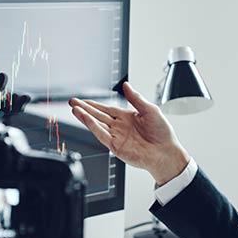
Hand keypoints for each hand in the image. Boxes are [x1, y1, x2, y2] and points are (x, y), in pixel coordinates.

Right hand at [69, 82, 190, 184]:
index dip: (94, 104)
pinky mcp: (116, 146)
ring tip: (74, 108)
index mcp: (127, 117)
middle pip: (98, 116)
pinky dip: (92, 126)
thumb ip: (136, 98)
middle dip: (85, 108)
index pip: (106, 109)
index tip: (83, 100)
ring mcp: (117, 137)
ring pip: (97, 124)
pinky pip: (101, 134)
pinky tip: (85, 118)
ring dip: (85, 116)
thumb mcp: (150, 110)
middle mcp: (120, 127)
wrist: (165, 152)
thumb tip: (126, 85)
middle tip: (72, 101)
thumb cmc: (162, 133)